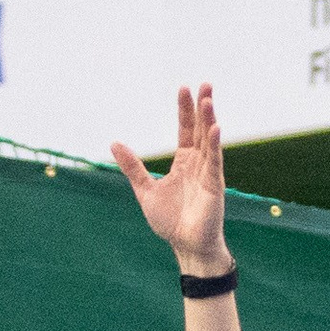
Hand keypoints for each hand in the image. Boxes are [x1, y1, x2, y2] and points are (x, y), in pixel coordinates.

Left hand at [114, 80, 229, 273]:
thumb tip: (114, 143)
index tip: (184, 88)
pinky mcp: (214, 186)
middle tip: (204, 84)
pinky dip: (215, 145)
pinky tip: (215, 128)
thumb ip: (132, 167)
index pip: (185, 129)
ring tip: (208, 99)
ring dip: (209, 120)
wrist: (185, 246)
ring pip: (209, 141)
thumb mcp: (144, 191)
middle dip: (202, 106)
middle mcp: (198, 163)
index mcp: (183, 162)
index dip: (184, 110)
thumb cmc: (170, 222)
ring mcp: (208, 173)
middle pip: (201, 129)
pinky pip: (215, 162)